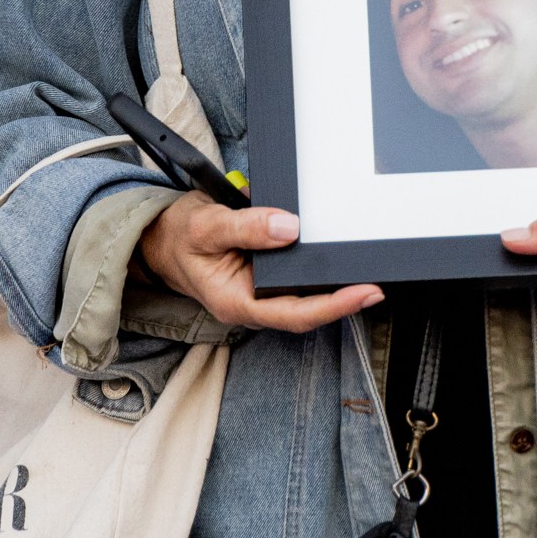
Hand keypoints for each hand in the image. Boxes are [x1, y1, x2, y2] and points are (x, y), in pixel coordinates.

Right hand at [138, 191, 382, 332]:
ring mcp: (258, 293)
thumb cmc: (178, 235)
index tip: (365, 292)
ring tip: (366, 271)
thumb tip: (289, 227)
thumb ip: (246, 226)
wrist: (158, 238)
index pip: (295, 312)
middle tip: (377, 283)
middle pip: (306, 310)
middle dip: (343, 299)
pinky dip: (317, 270)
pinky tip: (336, 257)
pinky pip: (294, 279)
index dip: (334, 306)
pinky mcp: (263, 278)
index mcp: (236, 301)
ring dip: (334, 286)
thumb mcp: (206, 225)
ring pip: (302, 296)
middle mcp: (251, 304)